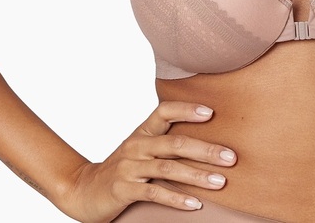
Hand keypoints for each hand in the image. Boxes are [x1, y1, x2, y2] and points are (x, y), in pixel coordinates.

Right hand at [60, 101, 236, 222]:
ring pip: (169, 168)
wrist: (84, 189)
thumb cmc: (125, 166)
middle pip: (175, 143)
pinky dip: (177, 199)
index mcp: (144, 130)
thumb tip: (209, 137)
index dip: (187, 110)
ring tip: (220, 182)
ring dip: (197, 176)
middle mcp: (138, 144)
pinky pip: (155, 192)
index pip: (165, 111)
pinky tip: (195, 204)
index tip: (211, 113)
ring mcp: (130, 167)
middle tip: (231, 157)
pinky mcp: (124, 189)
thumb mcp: (143, 147)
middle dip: (206, 150)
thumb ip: (168, 140)